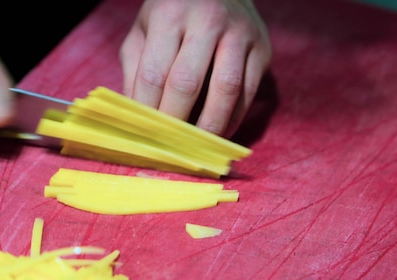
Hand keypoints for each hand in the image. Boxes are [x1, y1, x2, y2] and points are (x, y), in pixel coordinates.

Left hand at [119, 0, 270, 137]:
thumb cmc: (174, 13)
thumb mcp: (144, 30)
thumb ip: (135, 70)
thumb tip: (135, 117)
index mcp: (169, 15)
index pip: (153, 74)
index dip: (148, 112)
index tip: (144, 137)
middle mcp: (207, 20)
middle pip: (187, 83)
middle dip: (175, 123)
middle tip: (168, 148)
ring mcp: (240, 33)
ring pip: (225, 91)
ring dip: (209, 127)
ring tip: (196, 148)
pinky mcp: (262, 48)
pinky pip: (248, 94)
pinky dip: (233, 120)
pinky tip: (218, 134)